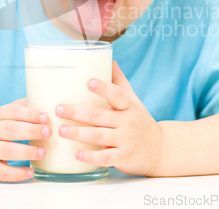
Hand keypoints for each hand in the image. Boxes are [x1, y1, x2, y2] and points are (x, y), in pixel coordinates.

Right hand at [0, 97, 51, 181]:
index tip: (45, 117)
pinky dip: (16, 174)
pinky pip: (0, 172)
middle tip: (48, 132)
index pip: (12, 111)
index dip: (29, 113)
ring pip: (5, 151)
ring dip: (26, 152)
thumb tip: (42, 97)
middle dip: (30, 130)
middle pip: (9, 130)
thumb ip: (17, 107)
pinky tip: (30, 172)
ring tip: (43, 152)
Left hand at [55, 61, 162, 175]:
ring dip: (78, 133)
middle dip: (77, 112)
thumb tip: (109, 59)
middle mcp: (127, 122)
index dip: (103, 88)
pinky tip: (76, 154)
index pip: (117, 94)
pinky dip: (90, 157)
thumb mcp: (133, 100)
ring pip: (98, 136)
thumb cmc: (139, 120)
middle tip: (58, 109)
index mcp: (128, 106)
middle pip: (99, 116)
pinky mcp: (123, 158)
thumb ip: (119, 82)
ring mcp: (126, 141)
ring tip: (60, 130)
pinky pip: (105, 158)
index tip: (89, 81)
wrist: (160, 149)